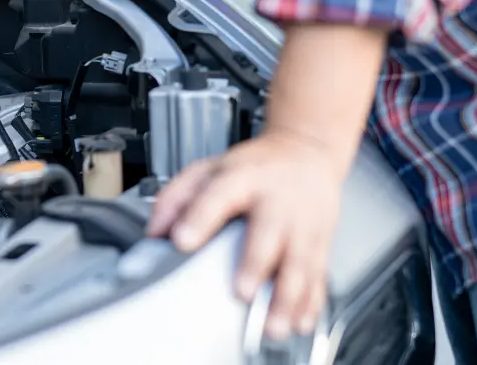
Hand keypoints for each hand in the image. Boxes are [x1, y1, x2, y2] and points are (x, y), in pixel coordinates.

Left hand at [146, 131, 346, 339]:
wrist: (307, 152)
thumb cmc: (257, 166)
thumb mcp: (211, 167)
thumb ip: (178, 196)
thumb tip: (155, 230)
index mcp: (245, 179)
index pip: (219, 196)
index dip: (199, 218)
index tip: (181, 241)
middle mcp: (277, 201)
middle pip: (268, 234)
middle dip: (255, 265)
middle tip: (241, 292)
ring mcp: (303, 223)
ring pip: (299, 263)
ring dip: (287, 297)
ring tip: (272, 325)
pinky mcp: (320, 243)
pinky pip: (318, 276)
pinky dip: (311, 303)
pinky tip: (301, 322)